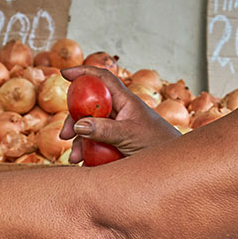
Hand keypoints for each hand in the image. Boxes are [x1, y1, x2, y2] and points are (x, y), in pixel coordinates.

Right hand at [59, 66, 179, 162]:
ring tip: (75, 158)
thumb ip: (104, 130)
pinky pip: (96, 143)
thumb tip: (78, 124)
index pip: (102, 78)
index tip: (64, 73)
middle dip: (74, 119)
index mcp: (125, 101)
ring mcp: (118, 127)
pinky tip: (84, 164)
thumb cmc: (158, 144)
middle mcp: (120, 111)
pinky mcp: (117, 144)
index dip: (83, 72)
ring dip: (79, 142)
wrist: (173, 166)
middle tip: (65, 135)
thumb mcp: (129, 135)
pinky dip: (87, 152)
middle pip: (90, 106)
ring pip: (90, 127)